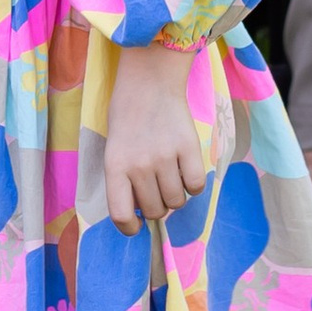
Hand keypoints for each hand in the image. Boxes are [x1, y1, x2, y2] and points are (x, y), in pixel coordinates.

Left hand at [103, 39, 209, 230]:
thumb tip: (141, 213)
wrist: (149, 82)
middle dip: (156, 206)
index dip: (129, 228)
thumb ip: (124, 180)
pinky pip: (196, 185)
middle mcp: (139, 165)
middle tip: (155, 189)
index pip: (121, 214)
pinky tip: (186, 169)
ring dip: (175, 196)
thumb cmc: (127, 117)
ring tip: (170, 177)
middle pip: (155, 211)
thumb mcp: (114, 150)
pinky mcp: (189, 148)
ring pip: (177, 201)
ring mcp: (165, 157)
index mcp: (115, 166)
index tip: (136, 226)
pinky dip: (193, 184)